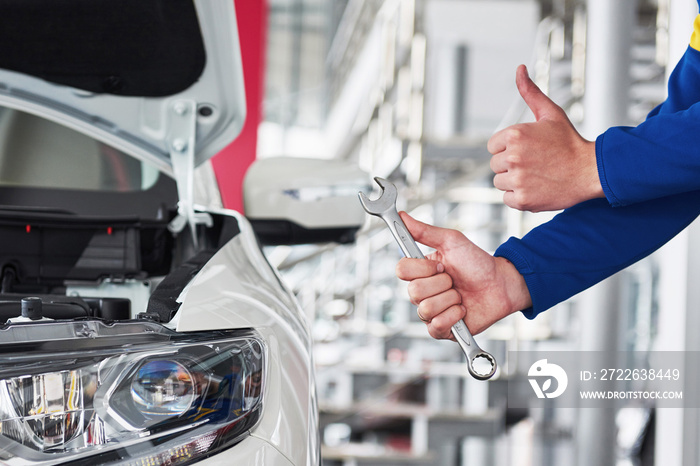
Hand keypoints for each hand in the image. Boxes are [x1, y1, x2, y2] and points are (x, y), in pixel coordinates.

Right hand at [395, 212, 530, 338]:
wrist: (501, 284)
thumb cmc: (477, 262)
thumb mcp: (451, 241)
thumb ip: (424, 231)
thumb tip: (402, 216)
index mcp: (420, 271)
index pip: (401, 270)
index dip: (422, 269)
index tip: (441, 265)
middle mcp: (422, 292)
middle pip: (413, 291)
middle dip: (441, 284)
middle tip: (454, 280)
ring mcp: (431, 312)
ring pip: (426, 309)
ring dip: (450, 299)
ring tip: (461, 295)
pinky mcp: (442, 329)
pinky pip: (436, 326)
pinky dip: (453, 315)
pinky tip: (462, 309)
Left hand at [488, 65, 602, 211]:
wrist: (591, 171)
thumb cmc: (570, 143)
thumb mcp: (550, 113)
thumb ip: (530, 92)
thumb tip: (519, 69)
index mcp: (514, 134)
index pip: (492, 146)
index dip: (508, 148)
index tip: (527, 150)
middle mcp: (512, 156)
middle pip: (495, 165)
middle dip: (510, 165)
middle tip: (535, 163)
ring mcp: (517, 179)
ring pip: (500, 182)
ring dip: (514, 181)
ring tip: (536, 175)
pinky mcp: (522, 200)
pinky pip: (507, 199)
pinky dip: (519, 197)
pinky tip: (537, 188)